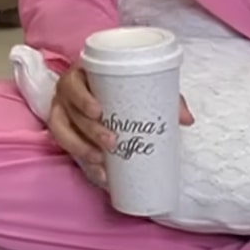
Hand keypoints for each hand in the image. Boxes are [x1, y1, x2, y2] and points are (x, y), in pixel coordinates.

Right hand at [47, 68, 192, 184]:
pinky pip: (66, 148)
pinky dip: (83, 162)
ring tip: (102, 162)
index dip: (81, 98)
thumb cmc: (123, 86)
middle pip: (70, 112)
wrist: (106, 93)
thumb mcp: (142, 87)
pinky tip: (100, 174)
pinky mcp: (65, 132)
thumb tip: (187, 119)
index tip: (99, 111)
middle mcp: (66, 94)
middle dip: (89, 130)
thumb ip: (164, 97)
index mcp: (81, 75)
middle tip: (112, 142)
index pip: (72, 83)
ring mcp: (63, 113)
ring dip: (80, 148)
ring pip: (62, 131)